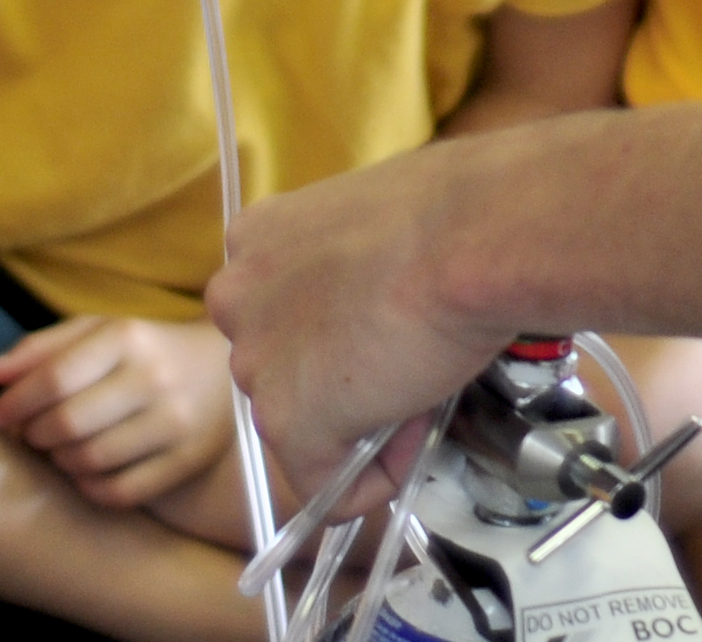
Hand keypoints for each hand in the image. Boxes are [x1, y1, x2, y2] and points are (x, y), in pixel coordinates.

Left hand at [0, 315, 237, 509]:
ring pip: (91, 461)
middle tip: (28, 435)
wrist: (222, 367)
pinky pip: (121, 491)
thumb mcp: (97, 331)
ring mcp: (174, 424)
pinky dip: (90, 488)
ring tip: (57, 450)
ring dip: (59, 461)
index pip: (56, 377)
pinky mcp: (187, 461)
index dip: (17, 403)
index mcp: (127, 338)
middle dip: (35, 435)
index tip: (0, 416)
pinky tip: (83, 473)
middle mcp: (153, 379)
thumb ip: (41, 348)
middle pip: (70, 423)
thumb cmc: (143, 348)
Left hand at [206, 142, 513, 496]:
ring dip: (362, 422)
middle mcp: (236, 298)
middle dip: (345, 379)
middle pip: (284, 368)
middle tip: (410, 364)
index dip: (342, 331)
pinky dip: (372, 480)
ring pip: (302, 425)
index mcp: (256, 240)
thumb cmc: (448, 216)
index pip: (282, 311)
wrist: (466, 239)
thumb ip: (347, 274)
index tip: (391, 327)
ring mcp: (255, 363)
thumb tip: (375, 321)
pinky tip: (412, 437)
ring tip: (421, 389)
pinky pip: (323, 484)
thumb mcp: (373, 228)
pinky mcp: (286, 420)